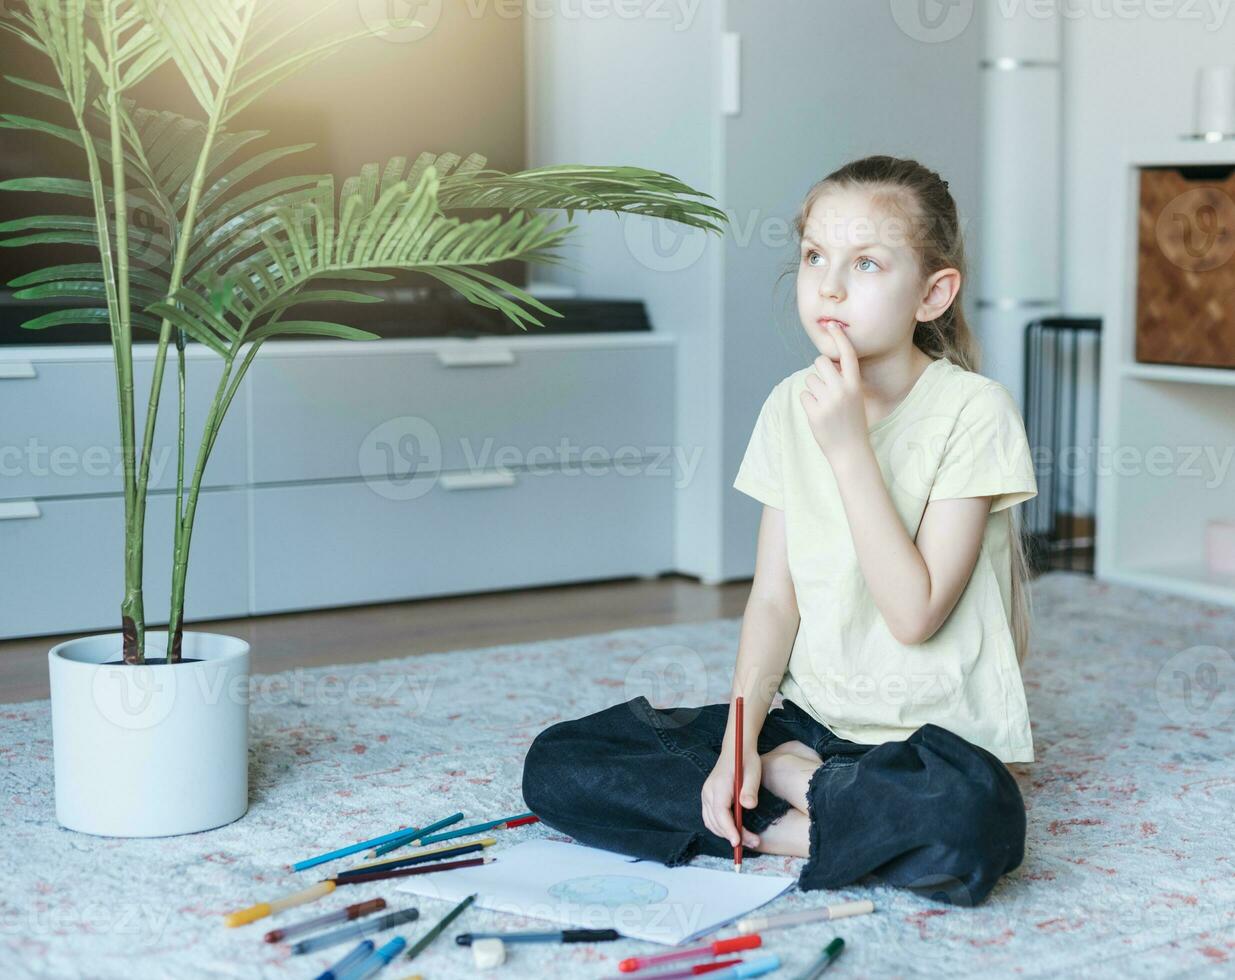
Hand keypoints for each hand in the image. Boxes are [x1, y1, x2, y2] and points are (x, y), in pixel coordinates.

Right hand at [701, 745, 762, 849]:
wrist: (735, 749)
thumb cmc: (746, 760)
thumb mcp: (753, 772)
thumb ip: (750, 789)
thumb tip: (749, 806)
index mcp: (719, 786)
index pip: (720, 813)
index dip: (729, 829)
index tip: (738, 842)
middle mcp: (708, 792)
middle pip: (716, 821)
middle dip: (733, 836)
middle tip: (754, 842)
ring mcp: (706, 795)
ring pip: (711, 823)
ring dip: (727, 834)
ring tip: (748, 840)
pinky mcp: (708, 798)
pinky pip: (710, 819)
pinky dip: (721, 828)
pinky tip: (735, 831)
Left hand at [800, 322, 868, 461]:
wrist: (850, 450)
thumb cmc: (852, 421)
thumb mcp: (855, 397)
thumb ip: (843, 380)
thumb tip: (827, 363)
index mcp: (854, 385)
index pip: (847, 355)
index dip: (840, 338)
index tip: (832, 325)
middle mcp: (842, 390)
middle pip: (820, 362)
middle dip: (819, 369)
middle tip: (824, 384)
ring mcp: (827, 401)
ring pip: (809, 379)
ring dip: (813, 389)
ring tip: (824, 405)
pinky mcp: (814, 412)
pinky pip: (803, 395)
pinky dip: (808, 403)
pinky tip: (818, 414)